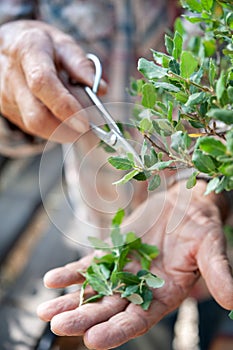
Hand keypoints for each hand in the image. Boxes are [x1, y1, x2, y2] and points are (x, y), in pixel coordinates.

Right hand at [0, 20, 106, 141]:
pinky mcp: (9, 111)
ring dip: (63, 131)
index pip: (43, 83)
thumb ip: (81, 65)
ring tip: (79, 122)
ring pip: (37, 127)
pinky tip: (64, 119)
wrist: (9, 47)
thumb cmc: (40, 45)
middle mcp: (12, 77)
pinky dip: (55, 129)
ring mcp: (7, 97)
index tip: (86, 123)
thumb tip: (101, 90)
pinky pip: (35, 128)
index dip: (65, 107)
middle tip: (91, 130)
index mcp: (28, 51)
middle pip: (37, 116)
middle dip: (68, 129)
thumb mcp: (63, 44)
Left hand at [37, 180, 232, 348]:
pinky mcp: (114, 251)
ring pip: (94, 289)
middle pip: (109, 308)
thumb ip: (218, 271)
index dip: (117, 331)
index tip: (93, 341)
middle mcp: (141, 287)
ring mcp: (125, 269)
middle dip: (84, 317)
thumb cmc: (201, 226)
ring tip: (44, 310)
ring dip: (70, 300)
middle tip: (58, 325)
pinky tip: (52, 279)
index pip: (139, 319)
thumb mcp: (211, 246)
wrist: (185, 204)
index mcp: (164, 295)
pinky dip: (72, 273)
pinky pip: (90, 265)